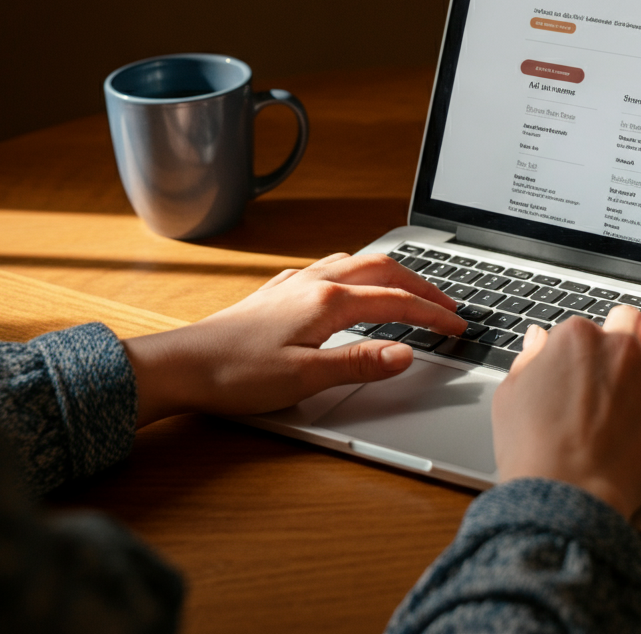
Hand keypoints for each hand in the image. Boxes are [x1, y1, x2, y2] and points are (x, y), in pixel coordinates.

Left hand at [122, 252, 465, 426]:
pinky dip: (360, 272)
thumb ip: (360, 363)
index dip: (433, 314)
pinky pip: (333, 267)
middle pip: (384, 270)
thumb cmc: (235, 374)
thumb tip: (408, 353)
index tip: (459, 326)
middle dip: (422, 285)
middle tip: (448, 304)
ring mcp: (296, 283)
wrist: (180, 365)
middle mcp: (315, 282)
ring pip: (358, 262)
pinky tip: (353, 283)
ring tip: (412, 289)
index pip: (397, 302)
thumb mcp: (304, 378)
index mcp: (328, 302)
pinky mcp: (280, 291)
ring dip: (393, 273)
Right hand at [492, 306, 640, 518]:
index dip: (579, 349)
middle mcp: (619, 347)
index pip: (583, 327)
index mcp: (576, 338)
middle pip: (628, 320)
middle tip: (614, 359)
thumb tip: (538, 338)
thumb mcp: (510, 395)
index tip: (575, 369)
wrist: (565, 495)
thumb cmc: (532, 450)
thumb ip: (528, 359)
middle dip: (622, 333)